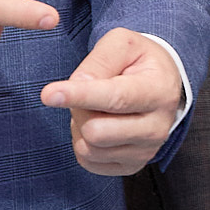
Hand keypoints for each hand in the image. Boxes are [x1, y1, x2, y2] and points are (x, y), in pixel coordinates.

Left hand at [41, 29, 183, 175]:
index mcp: (158, 90)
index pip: (115, 98)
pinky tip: (97, 125)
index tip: (48, 95)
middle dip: (79, 109)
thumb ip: (99, 61)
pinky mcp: (131, 166)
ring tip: (94, 108)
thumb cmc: (138, 61)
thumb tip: (78, 85)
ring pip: (89, 148)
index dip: (80, 96)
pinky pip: (88, 161)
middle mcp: (157, 127)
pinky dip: (83, 142)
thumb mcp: (122, 43)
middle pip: (96, 131)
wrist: (161, 86)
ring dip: (80, 125)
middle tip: (86, 93)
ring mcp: (146, 151)